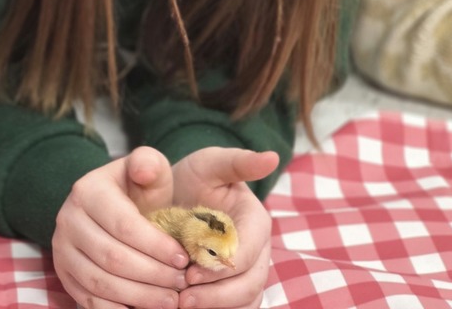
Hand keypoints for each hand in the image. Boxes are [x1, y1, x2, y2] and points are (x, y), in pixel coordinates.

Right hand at [52, 147, 188, 308]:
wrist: (109, 205)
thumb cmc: (136, 190)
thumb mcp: (147, 169)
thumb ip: (149, 163)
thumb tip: (143, 171)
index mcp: (87, 191)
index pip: (123, 225)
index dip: (156, 246)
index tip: (183, 259)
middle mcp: (67, 219)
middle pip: (112, 258)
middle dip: (152, 275)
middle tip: (181, 283)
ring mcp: (62, 249)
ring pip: (100, 282)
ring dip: (139, 296)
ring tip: (169, 300)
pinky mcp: (64, 274)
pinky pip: (89, 300)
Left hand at [170, 148, 278, 308]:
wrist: (179, 194)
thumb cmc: (196, 178)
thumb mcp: (211, 163)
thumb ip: (237, 162)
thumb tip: (272, 157)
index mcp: (256, 222)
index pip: (248, 254)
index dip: (221, 267)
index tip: (189, 272)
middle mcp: (259, 251)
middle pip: (249, 284)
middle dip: (217, 295)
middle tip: (182, 298)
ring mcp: (250, 272)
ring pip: (246, 301)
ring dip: (216, 306)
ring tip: (181, 304)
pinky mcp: (236, 287)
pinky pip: (237, 307)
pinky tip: (188, 307)